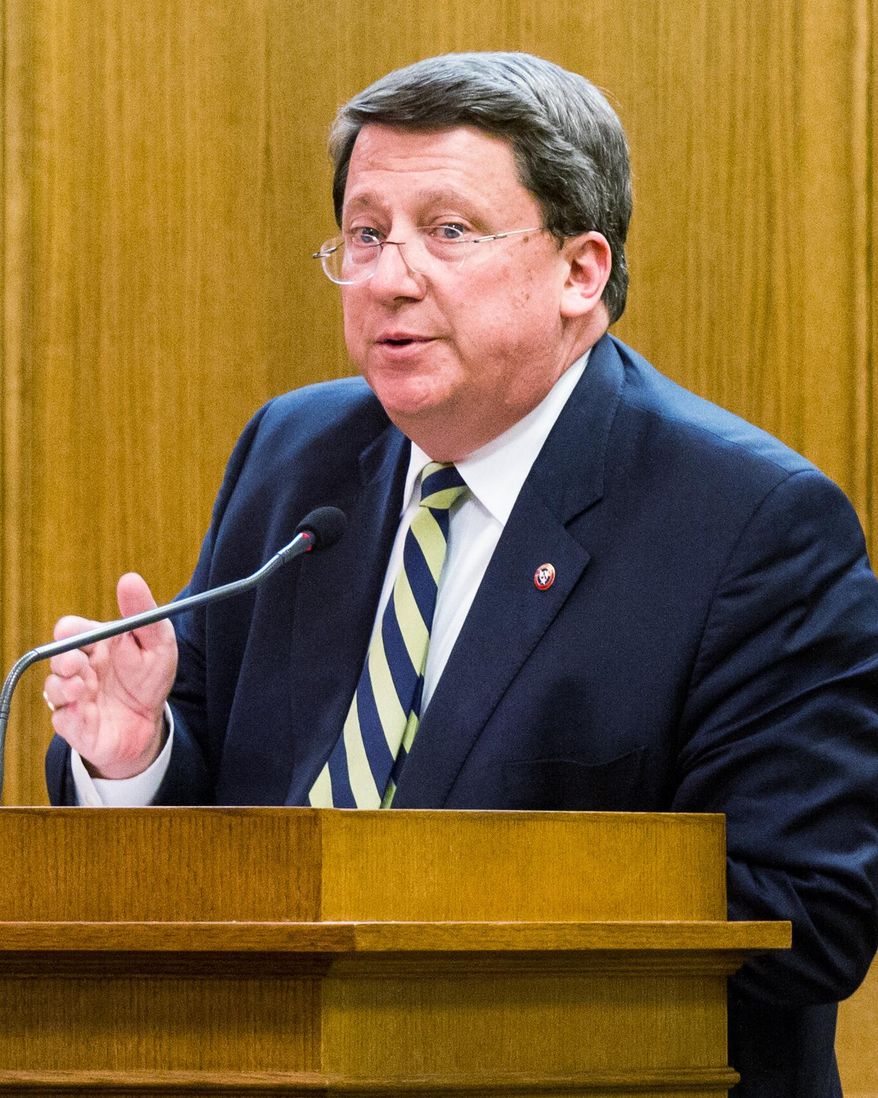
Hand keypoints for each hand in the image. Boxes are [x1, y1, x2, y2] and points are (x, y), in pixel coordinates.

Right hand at [42, 573, 177, 778]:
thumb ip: (144, 613)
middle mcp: (80, 668)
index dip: (69, 630)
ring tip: (82, 688)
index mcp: (96, 644)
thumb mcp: (158, 643)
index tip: (70, 631)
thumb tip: (130, 579)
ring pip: (54, 687)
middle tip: (76, 662)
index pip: (71, 630)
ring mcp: (72, 696)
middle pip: (57, 657)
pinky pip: (62, 718)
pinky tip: (86, 712)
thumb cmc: (150, 679)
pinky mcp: (72, 723)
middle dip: (63, 658)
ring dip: (64, 686)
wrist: (151, 725)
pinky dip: (71, 714)